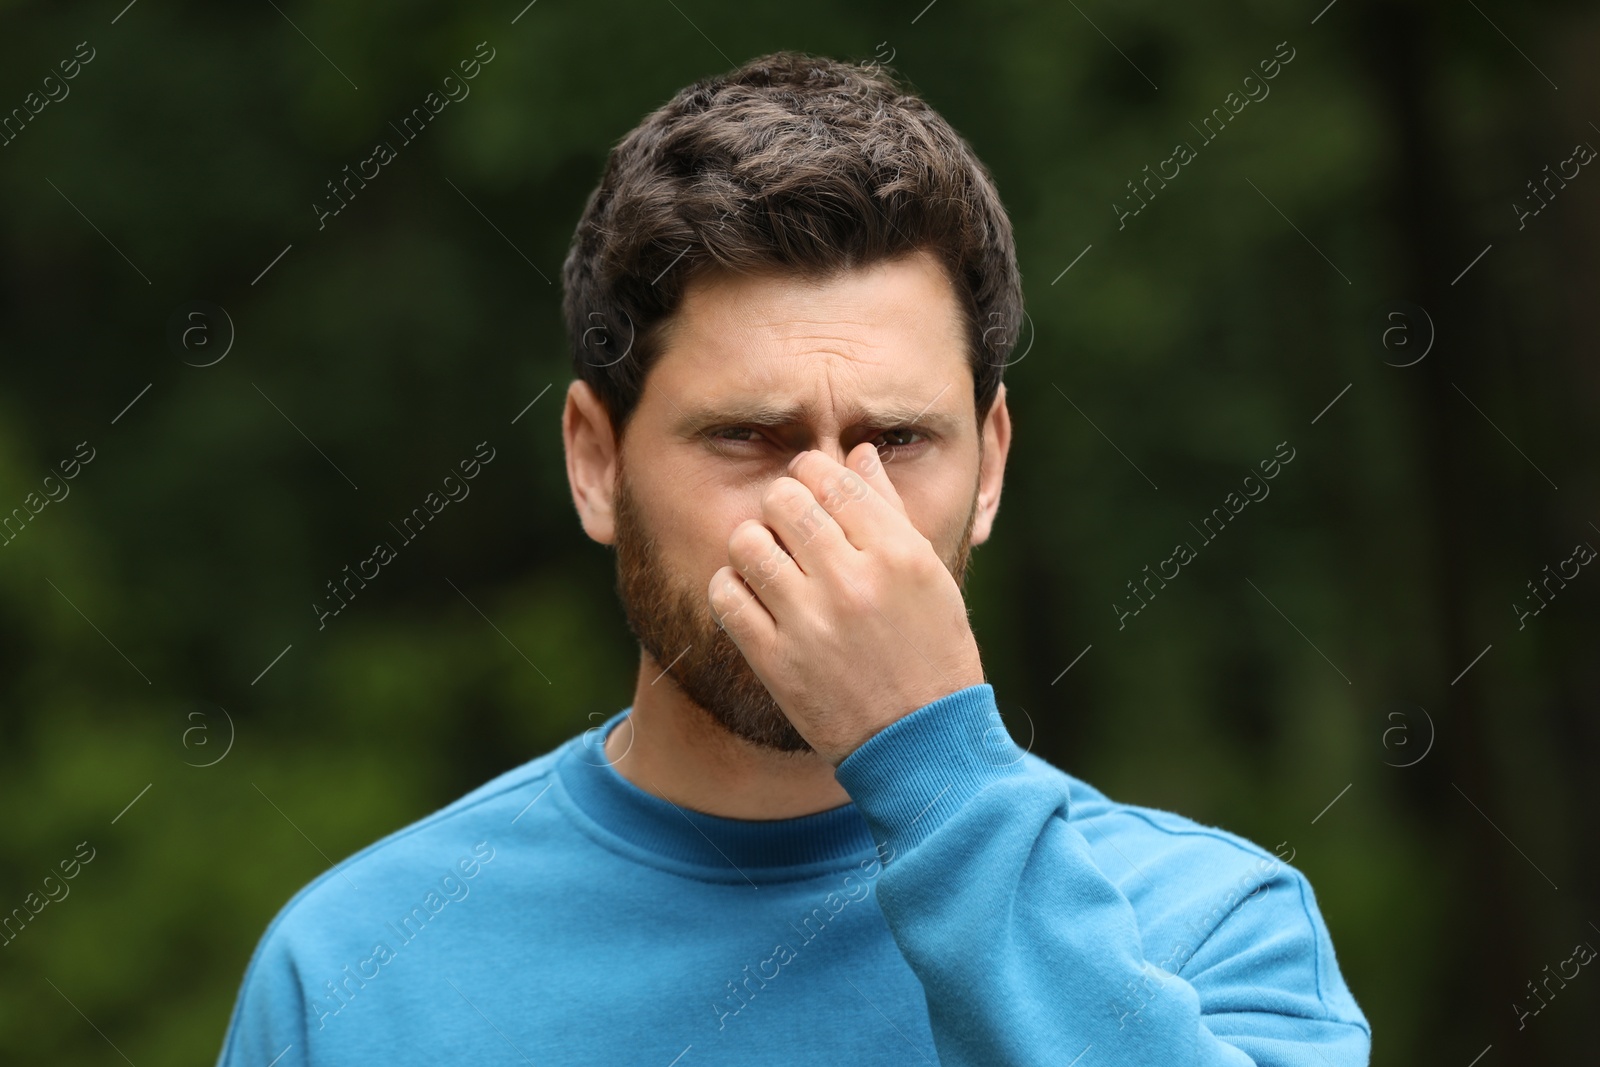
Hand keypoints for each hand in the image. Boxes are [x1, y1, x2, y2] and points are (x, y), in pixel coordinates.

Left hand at [707, 443, 984, 765]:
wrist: (920, 741)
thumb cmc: (932, 653)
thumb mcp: (930, 577)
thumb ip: (890, 512)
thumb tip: (858, 455)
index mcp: (898, 555)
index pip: (833, 478)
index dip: (814, 473)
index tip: (812, 488)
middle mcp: (853, 582)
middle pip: (784, 500)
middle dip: (781, 505)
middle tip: (789, 527)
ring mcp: (810, 623)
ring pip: (747, 542)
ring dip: (753, 544)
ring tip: (770, 563)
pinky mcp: (775, 661)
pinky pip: (725, 596)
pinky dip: (731, 587)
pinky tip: (752, 596)